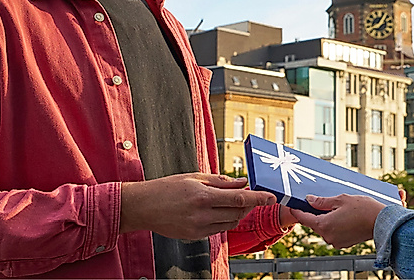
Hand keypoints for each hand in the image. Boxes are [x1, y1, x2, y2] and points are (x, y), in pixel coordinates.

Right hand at [121, 172, 277, 239]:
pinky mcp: (195, 236)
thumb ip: (220, 181)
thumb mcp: (193, 177)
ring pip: (230, 223)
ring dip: (236, 213)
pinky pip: (218, 230)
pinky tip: (217, 211)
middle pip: (237, 213)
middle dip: (248, 205)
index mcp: (202, 196)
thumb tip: (242, 182)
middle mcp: (202, 214)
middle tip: (249, 195)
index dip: (258, 198)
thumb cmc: (166, 188)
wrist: (143, 207)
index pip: (239, 199)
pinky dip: (223, 221)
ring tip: (231, 202)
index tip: (271, 197)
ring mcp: (198, 228)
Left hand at [291, 195, 386, 247]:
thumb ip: (322, 202)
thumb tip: (309, 200)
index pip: (304, 218)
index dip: (298, 210)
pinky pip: (334, 233)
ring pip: (325, 228)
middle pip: (315, 223)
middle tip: (320, 202)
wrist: (382, 222)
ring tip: (337, 208)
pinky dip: (335, 225)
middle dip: (316, 213)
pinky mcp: (344, 243)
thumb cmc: (364, 209)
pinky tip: (344, 217)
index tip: (294, 206)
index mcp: (324, 225)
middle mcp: (328, 236)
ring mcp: (336, 242)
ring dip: (327, 219)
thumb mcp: (341, 200)